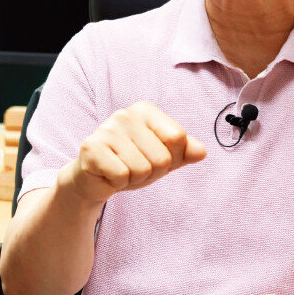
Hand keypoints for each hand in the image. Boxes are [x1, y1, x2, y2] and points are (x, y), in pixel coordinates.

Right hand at [58, 101, 206, 203]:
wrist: (93, 178)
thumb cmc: (132, 163)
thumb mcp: (164, 157)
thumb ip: (184, 151)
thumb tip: (202, 151)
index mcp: (146, 110)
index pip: (178, 137)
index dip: (172, 157)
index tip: (154, 157)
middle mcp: (126, 114)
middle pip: (162, 157)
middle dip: (152, 172)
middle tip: (134, 168)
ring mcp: (107, 129)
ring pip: (142, 169)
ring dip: (134, 179)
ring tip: (121, 170)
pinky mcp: (91, 147)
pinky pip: (121, 176)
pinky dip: (118, 184)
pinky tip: (108, 175)